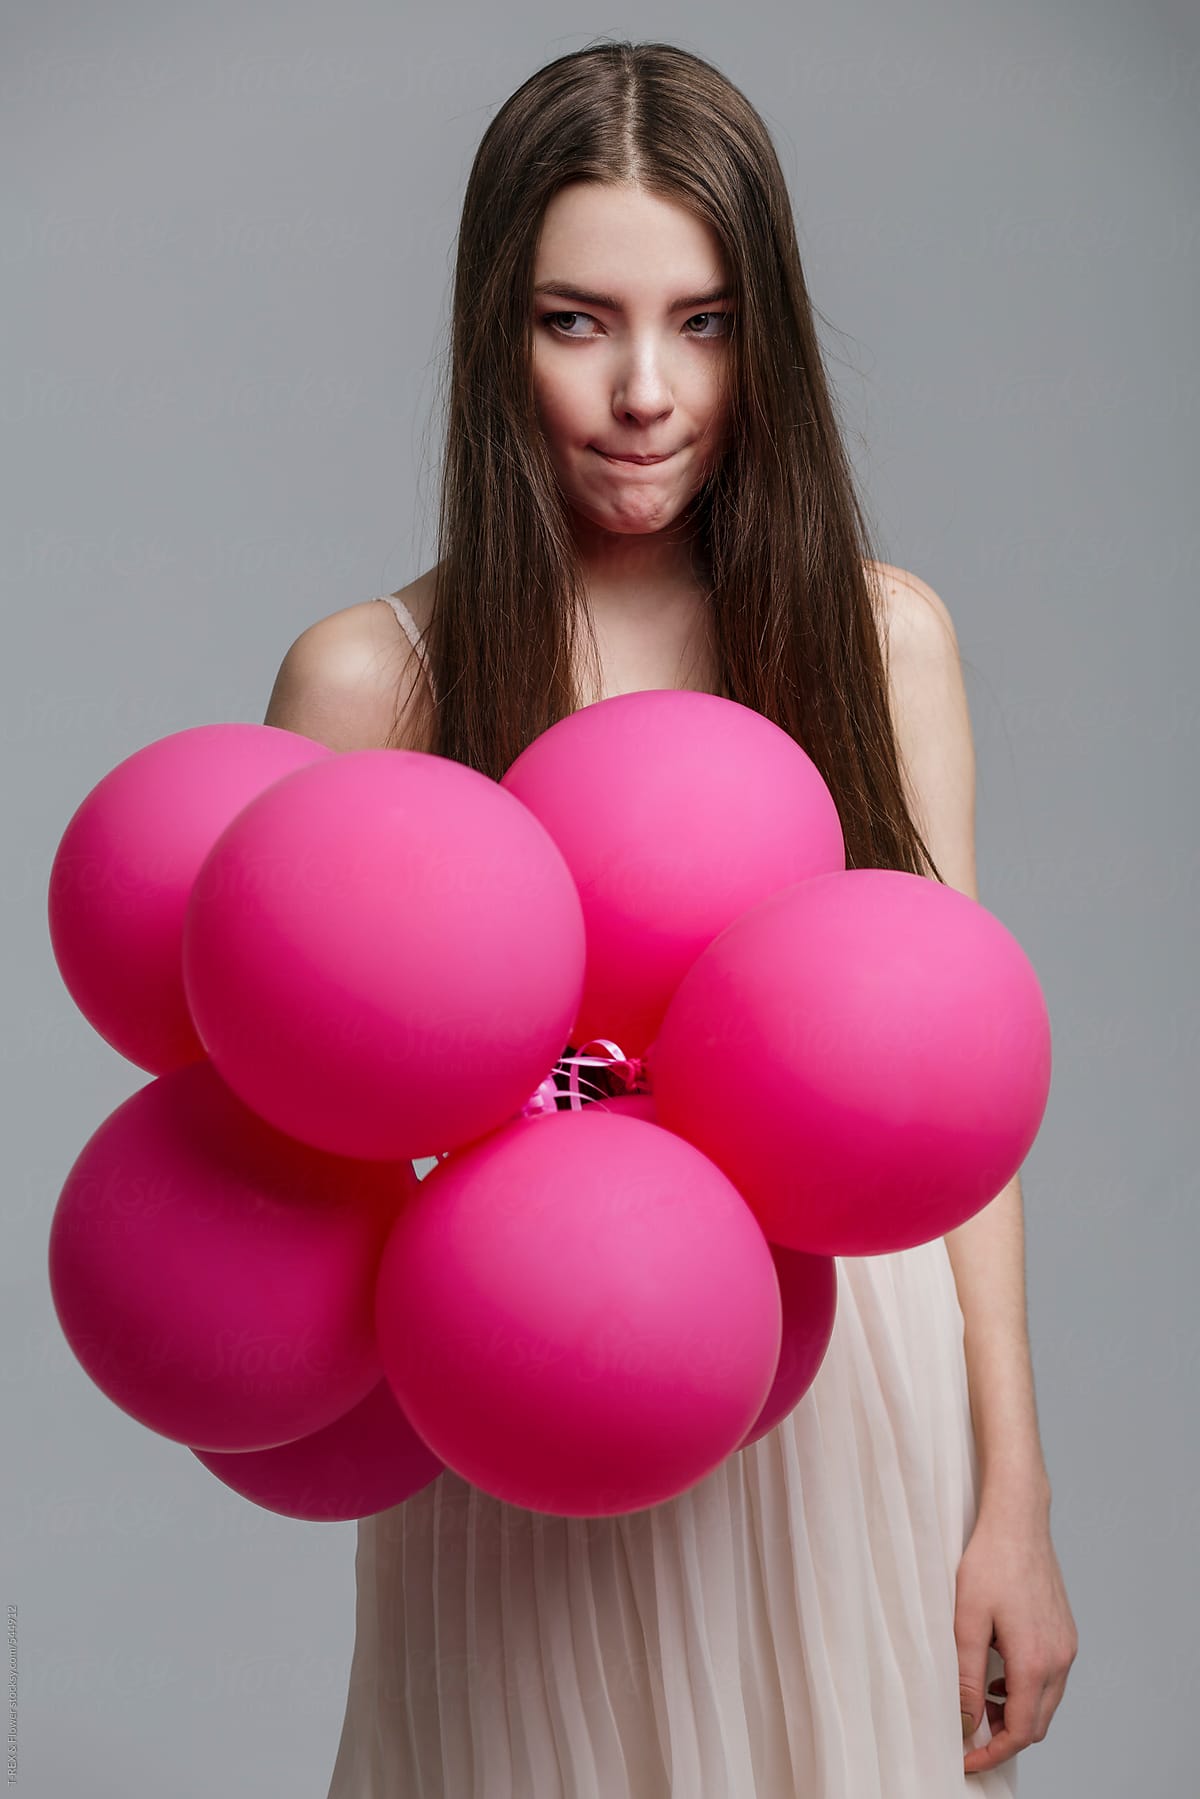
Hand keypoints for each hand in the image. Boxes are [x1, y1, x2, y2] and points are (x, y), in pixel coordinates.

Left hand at [954, 1488, 1077, 1775]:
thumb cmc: (989, 1562)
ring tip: (979, 1704)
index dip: (993, 1752)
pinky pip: (1050, 1677)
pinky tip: (999, 1674)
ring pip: (1045, 1701)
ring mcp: (1066, 1644)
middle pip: (1037, 1723)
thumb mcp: (967, 1620)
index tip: (966, 1760)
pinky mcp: (1065, 1631)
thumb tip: (966, 1721)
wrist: (1018, 1519)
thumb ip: (967, 1676)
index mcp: (1035, 1661)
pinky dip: (1026, 1689)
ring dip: (1016, 1713)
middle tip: (968, 1735)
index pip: (1020, 1731)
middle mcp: (1059, 1658)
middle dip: (1004, 1737)